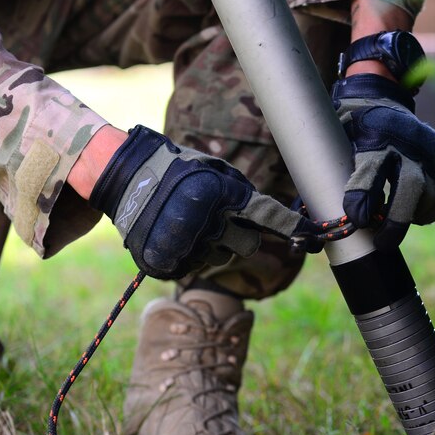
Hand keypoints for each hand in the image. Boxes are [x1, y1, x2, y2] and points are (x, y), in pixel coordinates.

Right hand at [89, 125, 320, 279]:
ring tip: (188, 221)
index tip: (312, 234)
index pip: (266, 215)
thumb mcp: (212, 169)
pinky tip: (174, 234)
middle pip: (248, 244)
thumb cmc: (175, 168)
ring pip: (221, 257)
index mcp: (219, 194)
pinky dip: (190, 253)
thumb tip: (272, 215)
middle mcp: (205, 222)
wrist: (123, 178)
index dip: (291, 226)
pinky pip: (195, 265)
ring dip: (213, 243)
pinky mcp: (166, 263)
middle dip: (241, 234)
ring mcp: (185, 246)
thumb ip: (242, 192)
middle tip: (221, 220)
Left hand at [331, 74, 434, 249]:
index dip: (364, 198)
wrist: (380, 96)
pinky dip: (432, 209)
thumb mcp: (333, 145)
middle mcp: (404, 142)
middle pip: (410, 186)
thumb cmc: (350, 130)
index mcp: (372, 136)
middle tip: (382, 243)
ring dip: (414, 215)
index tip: (358, 220)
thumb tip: (310, 237)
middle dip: (397, 220)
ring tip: (397, 221)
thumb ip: (325, 184)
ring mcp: (428, 149)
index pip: (369, 170)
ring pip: (431, 194)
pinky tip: (417, 213)